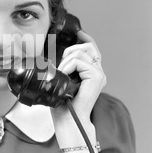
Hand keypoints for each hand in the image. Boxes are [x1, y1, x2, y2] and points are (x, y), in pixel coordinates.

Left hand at [51, 30, 106, 144]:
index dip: (85, 39)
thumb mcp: (61, 81)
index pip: (91, 49)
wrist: (67, 119)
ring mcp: (99, 74)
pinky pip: (79, 61)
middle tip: (62, 66)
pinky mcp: (97, 76)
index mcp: (91, 73)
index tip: (79, 32)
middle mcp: (98, 72)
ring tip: (62, 74)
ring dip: (66, 61)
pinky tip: (64, 76)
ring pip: (81, 52)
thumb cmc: (62, 104)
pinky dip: (67, 66)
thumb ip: (64, 68)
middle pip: (88, 47)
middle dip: (71, 50)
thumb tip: (53, 58)